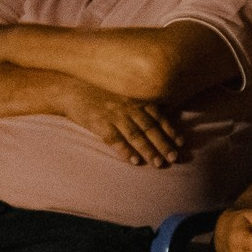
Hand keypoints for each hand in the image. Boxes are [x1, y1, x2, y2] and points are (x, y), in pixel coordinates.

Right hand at [63, 82, 184, 166]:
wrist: (71, 88)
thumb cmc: (99, 89)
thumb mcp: (123, 90)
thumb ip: (139, 101)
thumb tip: (160, 111)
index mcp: (136, 99)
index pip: (158, 116)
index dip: (171, 130)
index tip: (181, 142)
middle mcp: (128, 107)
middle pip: (150, 128)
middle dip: (164, 144)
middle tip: (174, 158)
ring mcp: (114, 116)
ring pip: (136, 136)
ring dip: (149, 151)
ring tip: (159, 163)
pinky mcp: (100, 124)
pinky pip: (116, 140)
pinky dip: (126, 151)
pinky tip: (135, 161)